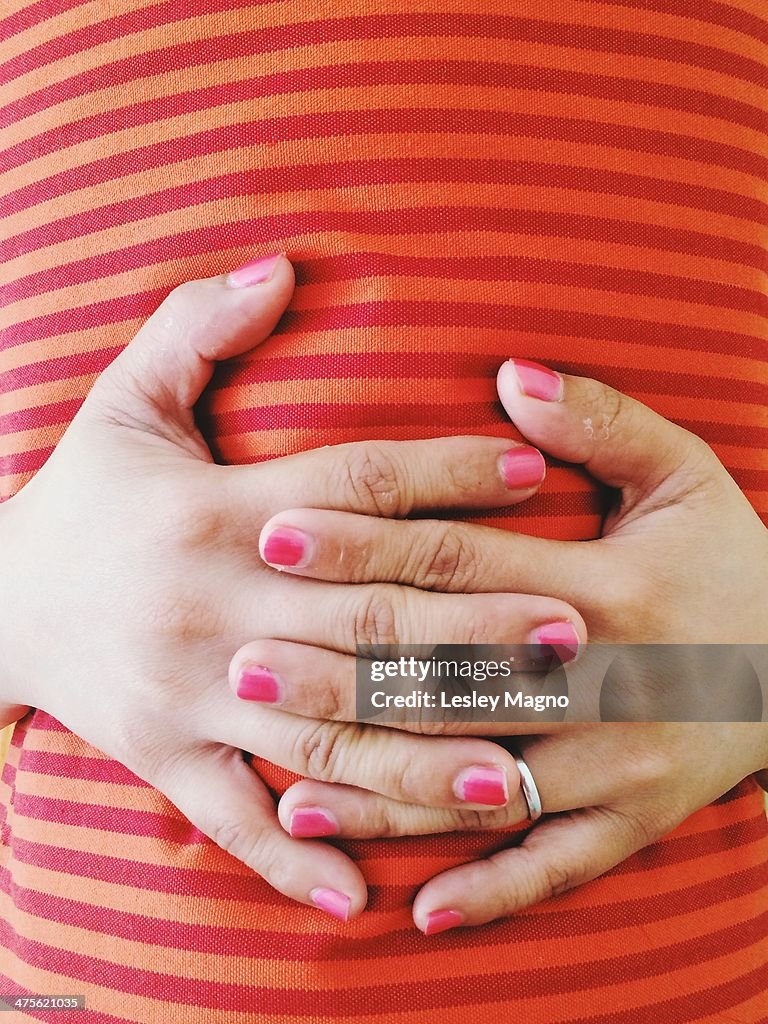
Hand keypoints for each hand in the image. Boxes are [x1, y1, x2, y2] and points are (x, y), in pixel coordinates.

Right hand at [0, 261, 590, 919]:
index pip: (354, 488)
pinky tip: (360, 896)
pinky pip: (233, 819)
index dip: (444, 474)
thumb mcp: (123, 401)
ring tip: (515, 769)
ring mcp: (188, 694)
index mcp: (214, 511)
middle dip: (471, 627)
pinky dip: (293, 856)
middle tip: (571, 632)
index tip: (531, 475)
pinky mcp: (162, 757)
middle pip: (365, 617)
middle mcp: (211, 606)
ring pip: (324, 730)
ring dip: (420, 754)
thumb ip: (194, 325)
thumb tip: (277, 262)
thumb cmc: (82, 498)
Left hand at [232, 359, 767, 926]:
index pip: (460, 566)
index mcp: (609, 588)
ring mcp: (620, 766)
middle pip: (451, 681)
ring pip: (486, 785)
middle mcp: (606, 684)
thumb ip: (600, 420)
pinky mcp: (636, 823)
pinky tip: (417, 912)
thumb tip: (508, 374)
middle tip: (246, 666)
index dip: (366, 546)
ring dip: (385, 792)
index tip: (278, 532)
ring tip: (289, 797)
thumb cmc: (730, 559)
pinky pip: (557, 867)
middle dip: (344, 675)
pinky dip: (491, 891)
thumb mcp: (685, 473)